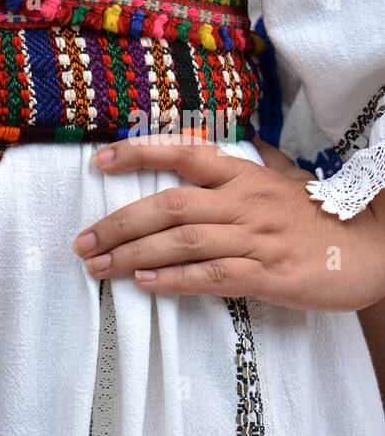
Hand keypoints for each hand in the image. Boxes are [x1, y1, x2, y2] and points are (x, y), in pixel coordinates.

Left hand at [71, 136, 384, 310]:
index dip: (139, 153)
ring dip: (132, 255)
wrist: (379, 251)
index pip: (184, 152)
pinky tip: (144, 285)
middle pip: (169, 205)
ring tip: (98, 267)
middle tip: (81, 242)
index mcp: (245, 176)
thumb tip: (205, 150)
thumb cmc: (321, 218)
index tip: (98, 161)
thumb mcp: (281, 183)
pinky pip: (213, 276)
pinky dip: (174, 281)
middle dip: (117, 223)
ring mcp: (258, 238)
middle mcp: (246, 202)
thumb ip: (242, 170)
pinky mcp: (271, 275)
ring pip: (182, 241)